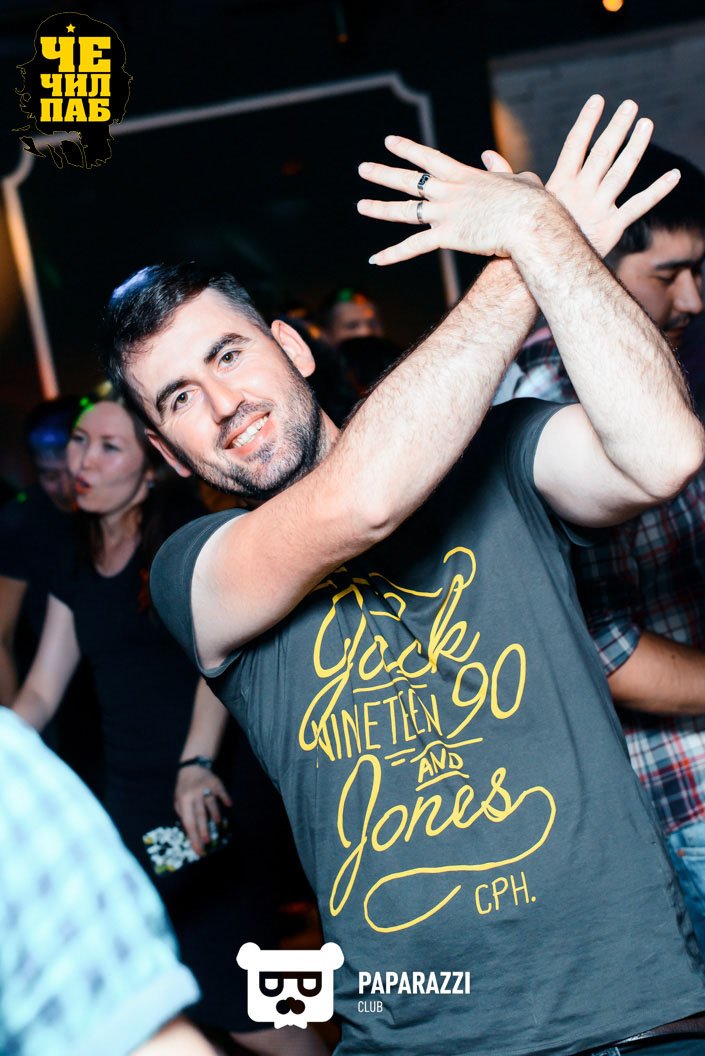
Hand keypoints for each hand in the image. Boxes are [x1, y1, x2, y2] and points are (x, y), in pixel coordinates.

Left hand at [174, 765, 232, 856]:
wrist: (192, 766)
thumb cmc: (184, 787)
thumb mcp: (177, 799)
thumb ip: (182, 813)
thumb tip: (189, 830)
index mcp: (184, 800)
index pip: (188, 822)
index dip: (193, 837)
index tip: (198, 849)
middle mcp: (194, 794)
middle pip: (200, 814)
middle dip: (203, 829)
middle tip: (206, 842)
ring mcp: (206, 788)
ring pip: (211, 803)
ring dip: (214, 814)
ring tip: (217, 825)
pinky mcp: (215, 782)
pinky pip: (221, 791)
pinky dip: (225, 797)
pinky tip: (228, 805)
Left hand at [357, 137, 542, 264]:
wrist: (531, 220)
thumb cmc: (532, 202)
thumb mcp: (518, 178)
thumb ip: (500, 167)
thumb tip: (489, 154)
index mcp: (464, 176)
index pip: (428, 158)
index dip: (407, 149)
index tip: (389, 142)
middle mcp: (448, 192)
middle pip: (408, 181)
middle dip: (383, 174)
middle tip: (363, 168)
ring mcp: (445, 213)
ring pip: (404, 211)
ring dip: (380, 208)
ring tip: (361, 205)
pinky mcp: (447, 236)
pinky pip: (413, 247)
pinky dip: (393, 254)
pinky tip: (375, 260)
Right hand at [481, 95, 679, 257]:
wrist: (536, 274)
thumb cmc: (521, 240)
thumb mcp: (515, 204)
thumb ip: (506, 176)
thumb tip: (487, 154)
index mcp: (559, 183)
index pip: (576, 144)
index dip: (588, 120)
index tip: (598, 99)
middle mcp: (581, 191)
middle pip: (604, 151)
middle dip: (618, 126)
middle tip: (631, 104)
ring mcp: (599, 208)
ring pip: (623, 170)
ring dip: (637, 145)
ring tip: (647, 123)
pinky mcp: (613, 228)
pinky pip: (640, 205)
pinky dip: (659, 190)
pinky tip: (674, 175)